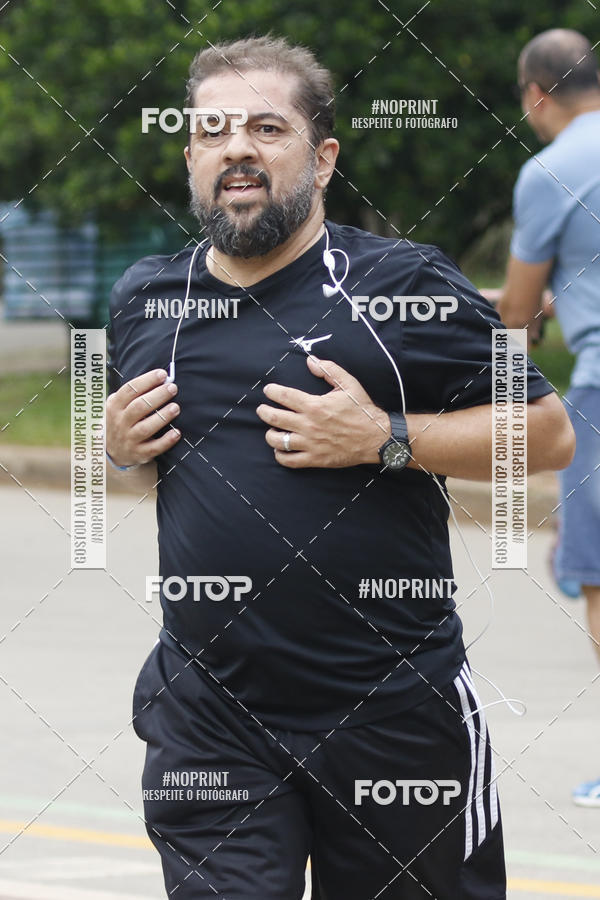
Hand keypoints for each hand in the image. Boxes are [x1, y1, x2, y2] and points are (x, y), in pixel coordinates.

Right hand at [106, 369, 181, 466]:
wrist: (109, 450)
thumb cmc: (120, 420)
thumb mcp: (118, 405)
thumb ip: (134, 393)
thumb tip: (161, 378)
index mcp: (115, 406)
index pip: (130, 390)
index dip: (147, 380)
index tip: (162, 374)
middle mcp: (120, 422)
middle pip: (139, 407)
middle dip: (157, 396)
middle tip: (172, 388)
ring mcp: (129, 439)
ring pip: (146, 428)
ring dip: (162, 417)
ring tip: (176, 407)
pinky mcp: (139, 453)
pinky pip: (153, 448)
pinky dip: (166, 441)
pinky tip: (177, 433)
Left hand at [255, 355, 390, 467]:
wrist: (376, 437)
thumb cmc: (362, 410)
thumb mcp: (348, 384)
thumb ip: (328, 370)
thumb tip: (309, 361)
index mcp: (315, 405)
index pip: (284, 396)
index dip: (272, 391)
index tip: (268, 390)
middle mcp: (309, 425)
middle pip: (274, 418)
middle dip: (264, 412)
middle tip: (262, 409)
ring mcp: (310, 443)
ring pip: (278, 440)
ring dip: (270, 434)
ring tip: (271, 430)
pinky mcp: (315, 459)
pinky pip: (289, 460)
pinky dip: (280, 455)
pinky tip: (281, 449)